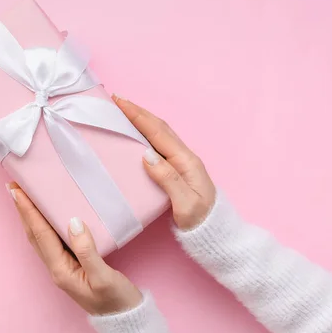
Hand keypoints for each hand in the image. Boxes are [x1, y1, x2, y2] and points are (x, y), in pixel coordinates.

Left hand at [8, 182, 142, 314]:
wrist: (125, 318)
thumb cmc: (116, 300)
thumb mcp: (104, 277)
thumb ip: (87, 250)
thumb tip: (73, 222)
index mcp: (61, 270)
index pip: (40, 234)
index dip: (28, 210)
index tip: (17, 190)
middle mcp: (57, 268)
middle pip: (34, 234)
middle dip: (23, 210)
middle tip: (14, 187)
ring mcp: (63, 267)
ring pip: (41, 237)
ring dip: (31, 216)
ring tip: (25, 197)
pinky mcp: (72, 265)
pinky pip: (53, 239)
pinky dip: (45, 223)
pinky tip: (49, 215)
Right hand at [114, 95, 215, 229]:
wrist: (214, 232)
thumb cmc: (200, 220)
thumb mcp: (185, 204)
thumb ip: (168, 179)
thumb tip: (146, 155)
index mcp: (185, 160)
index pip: (158, 132)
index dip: (139, 116)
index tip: (120, 103)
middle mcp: (184, 156)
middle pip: (159, 127)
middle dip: (138, 112)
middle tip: (116, 100)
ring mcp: (181, 162)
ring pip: (159, 133)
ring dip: (141, 120)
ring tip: (123, 111)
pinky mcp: (176, 169)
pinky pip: (158, 144)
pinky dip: (145, 133)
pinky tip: (135, 134)